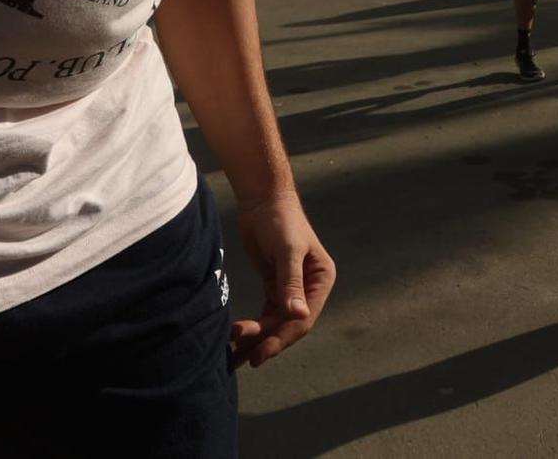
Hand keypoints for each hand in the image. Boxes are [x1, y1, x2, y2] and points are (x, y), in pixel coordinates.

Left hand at [228, 194, 333, 368]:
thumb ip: (291, 283)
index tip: (261, 352)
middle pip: (289, 324)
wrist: (262, 200)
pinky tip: (239, 336)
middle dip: (269, 341)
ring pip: (276, 321)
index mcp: (321, 279)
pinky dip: (254, 325)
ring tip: (236, 353)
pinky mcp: (274, 285)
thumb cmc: (281, 220)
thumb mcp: (287, 251)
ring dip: (258, 337)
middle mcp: (309, 287)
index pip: (304, 318)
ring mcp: (291, 288)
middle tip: (247, 358)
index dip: (283, 337)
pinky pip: (266, 313)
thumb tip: (298, 316)